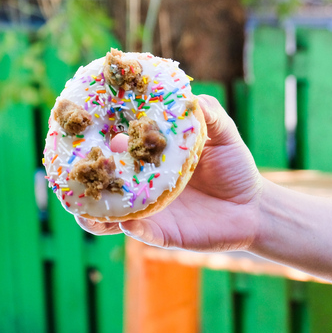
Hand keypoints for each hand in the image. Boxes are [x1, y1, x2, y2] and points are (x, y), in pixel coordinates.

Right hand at [78, 95, 262, 251]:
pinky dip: (133, 228)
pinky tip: (128, 223)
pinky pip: (142, 233)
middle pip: (102, 183)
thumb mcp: (223, 135)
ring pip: (110, 215)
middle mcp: (141, 184)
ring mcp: (149, 210)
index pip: (115, 148)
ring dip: (92, 213)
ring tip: (84, 207)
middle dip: (84, 176)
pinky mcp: (163, 234)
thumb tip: (191, 98)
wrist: (253, 207)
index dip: (96, 139)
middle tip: (77, 166)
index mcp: (148, 158)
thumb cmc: (234, 166)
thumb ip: (209, 114)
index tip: (82, 129)